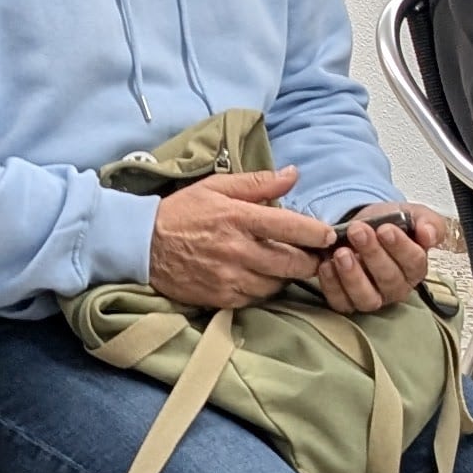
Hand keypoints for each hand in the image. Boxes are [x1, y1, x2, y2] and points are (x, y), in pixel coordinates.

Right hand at [143, 168, 335, 310]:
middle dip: (309, 261)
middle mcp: (237, 249)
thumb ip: (258, 183)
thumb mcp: (217, 187)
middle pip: (292, 263)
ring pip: (277, 283)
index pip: (290, 227)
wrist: (143, 245)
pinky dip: (263, 289)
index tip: (328, 236)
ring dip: (285, 275)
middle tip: (313, 255)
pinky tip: (258, 276)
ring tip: (282, 264)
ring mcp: (230, 277)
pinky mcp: (222, 297)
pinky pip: (257, 298)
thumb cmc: (182, 212)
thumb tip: (293, 174)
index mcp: (238, 217)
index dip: (316, 234)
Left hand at [313, 201, 449, 315]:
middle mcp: (396, 287)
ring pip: (366, 297)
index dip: (399, 247)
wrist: (361, 227)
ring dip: (353, 275)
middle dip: (372, 253)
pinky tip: (326, 264)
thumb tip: (429, 235)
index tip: (385, 229)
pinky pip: (341, 301)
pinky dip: (332, 285)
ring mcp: (372, 297)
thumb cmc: (388, 224)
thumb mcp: (412, 215)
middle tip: (358, 231)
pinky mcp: (348, 301)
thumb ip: (428, 222)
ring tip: (342, 252)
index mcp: (415, 267)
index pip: (413, 262)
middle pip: (389, 279)